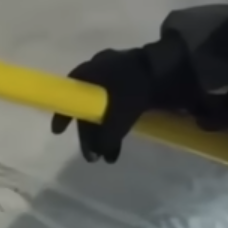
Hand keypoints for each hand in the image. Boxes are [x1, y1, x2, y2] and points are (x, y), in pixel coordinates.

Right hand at [49, 39, 189, 162]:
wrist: (169, 70)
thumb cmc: (134, 89)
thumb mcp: (118, 117)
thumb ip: (106, 137)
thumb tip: (100, 154)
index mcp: (91, 71)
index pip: (70, 95)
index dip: (64, 115)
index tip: (59, 132)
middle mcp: (102, 69)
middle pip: (89, 106)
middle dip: (91, 134)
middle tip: (93, 156)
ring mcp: (121, 73)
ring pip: (105, 108)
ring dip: (106, 133)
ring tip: (110, 157)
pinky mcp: (137, 81)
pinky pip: (120, 105)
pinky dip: (118, 123)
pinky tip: (122, 140)